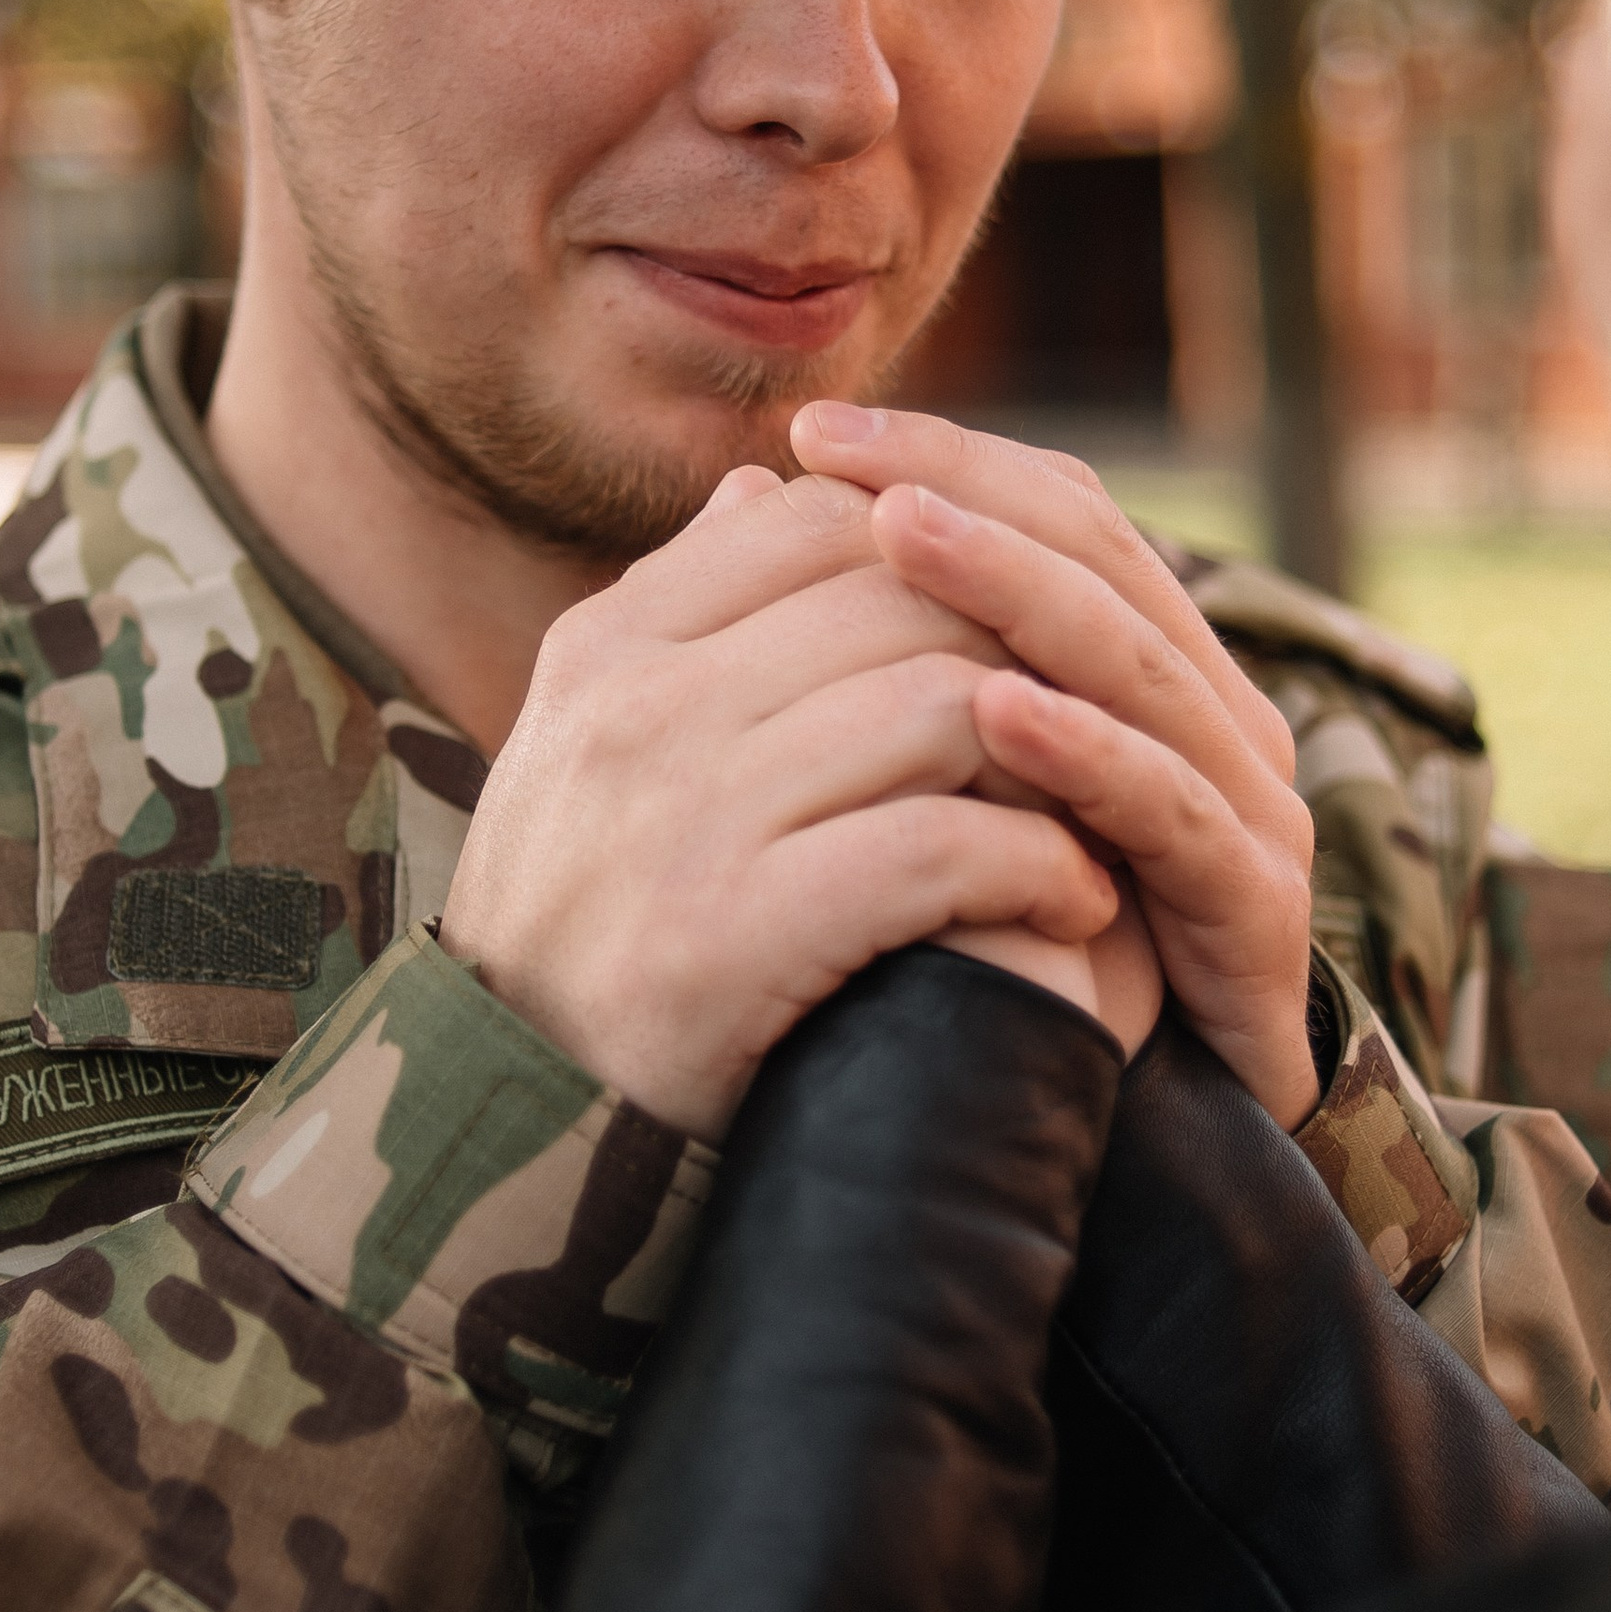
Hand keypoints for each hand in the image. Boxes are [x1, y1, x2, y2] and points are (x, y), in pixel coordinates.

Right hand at [439, 465, 1124, 1138]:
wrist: (513, 1125)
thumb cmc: (584, 930)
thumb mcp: (592, 747)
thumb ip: (685, 614)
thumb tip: (768, 486)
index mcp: (610, 651)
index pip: (818, 521)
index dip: (944, 554)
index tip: (1010, 630)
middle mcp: (639, 712)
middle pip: (901, 598)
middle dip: (1022, 650)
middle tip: (1097, 719)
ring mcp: (684, 817)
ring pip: (940, 706)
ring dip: (1055, 758)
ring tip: (1096, 810)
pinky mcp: (737, 934)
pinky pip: (942, 847)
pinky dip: (1038, 866)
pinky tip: (1075, 900)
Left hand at [791, 408, 1319, 1126]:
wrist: (1092, 1148)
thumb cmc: (986, 952)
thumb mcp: (910, 785)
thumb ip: (857, 651)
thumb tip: (750, 496)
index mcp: (1139, 669)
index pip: (1057, 517)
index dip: (944, 461)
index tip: (812, 430)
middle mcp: (1208, 717)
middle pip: (1105, 563)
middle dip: (973, 499)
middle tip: (851, 460)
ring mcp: (1246, 808)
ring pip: (1137, 666)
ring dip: (1016, 594)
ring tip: (903, 536)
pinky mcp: (1255, 910)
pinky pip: (1168, 811)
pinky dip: (1085, 754)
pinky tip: (992, 712)